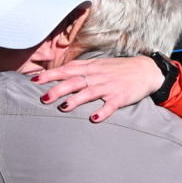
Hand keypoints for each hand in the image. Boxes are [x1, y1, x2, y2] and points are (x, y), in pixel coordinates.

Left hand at [33, 56, 162, 122]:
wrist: (146, 70)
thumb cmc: (120, 69)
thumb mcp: (100, 64)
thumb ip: (81, 68)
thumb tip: (60, 72)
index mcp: (91, 68)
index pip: (67, 70)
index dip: (50, 75)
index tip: (34, 80)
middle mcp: (98, 77)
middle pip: (74, 82)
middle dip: (57, 89)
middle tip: (43, 98)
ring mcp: (109, 87)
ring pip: (89, 93)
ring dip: (76, 100)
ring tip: (63, 107)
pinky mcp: (120, 97)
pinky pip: (110, 105)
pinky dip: (102, 112)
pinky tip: (93, 118)